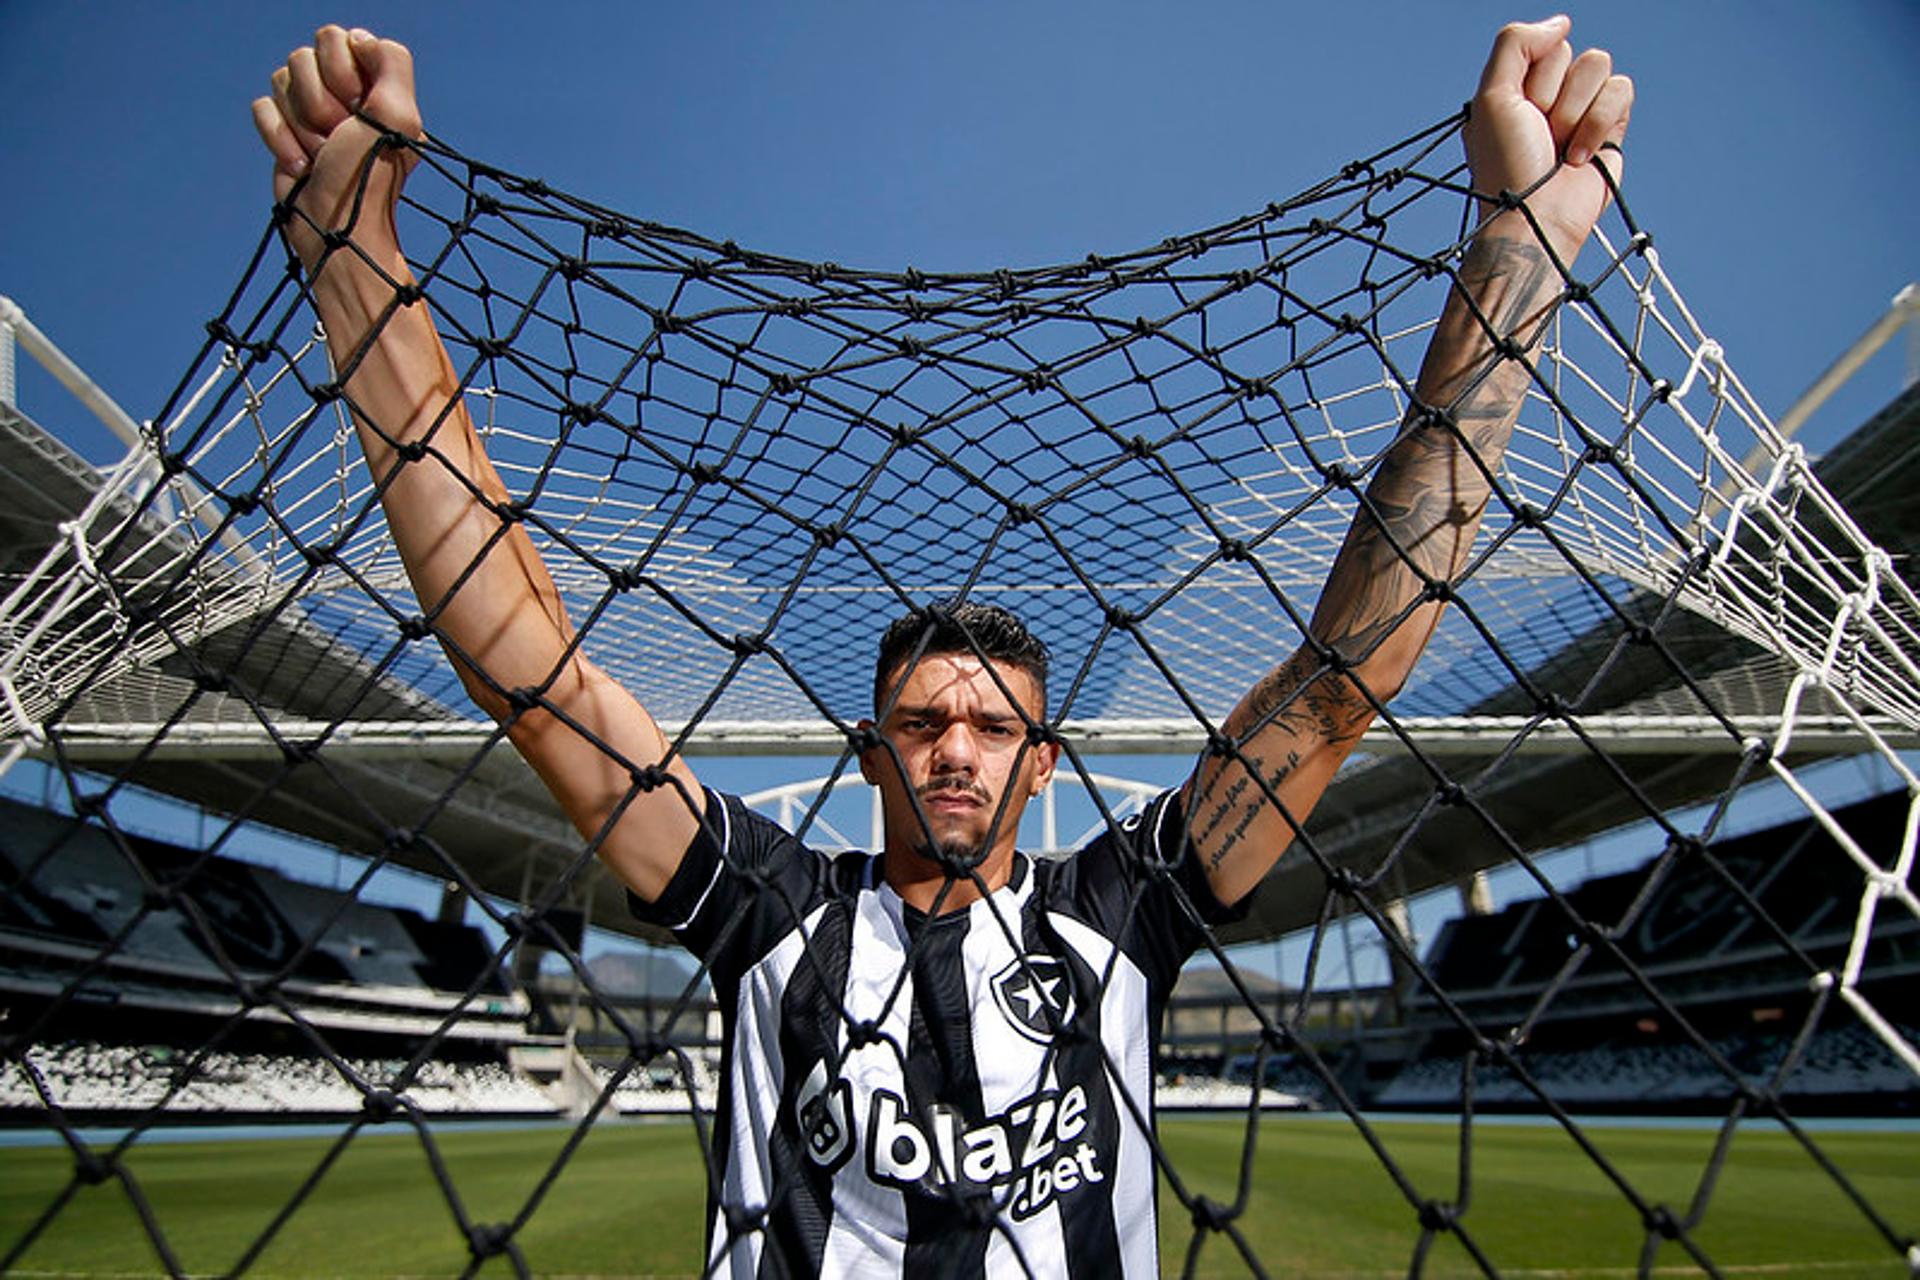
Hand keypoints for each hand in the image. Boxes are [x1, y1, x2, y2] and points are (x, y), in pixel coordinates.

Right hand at [250, 26, 421, 276]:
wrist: (334, 224)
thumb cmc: (368, 176)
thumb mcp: (397, 116)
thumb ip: (392, 63)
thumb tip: (360, 39)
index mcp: (375, 85)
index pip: (339, 39)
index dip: (341, 71)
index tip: (358, 108)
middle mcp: (344, 93)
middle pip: (304, 57)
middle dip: (319, 101)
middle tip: (339, 136)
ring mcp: (311, 111)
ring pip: (281, 80)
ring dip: (301, 124)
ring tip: (323, 155)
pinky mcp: (284, 130)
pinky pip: (262, 106)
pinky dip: (279, 139)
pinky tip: (302, 165)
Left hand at [1464, 16, 1631, 259]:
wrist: (1534, 219)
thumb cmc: (1506, 167)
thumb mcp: (1492, 97)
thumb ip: (1516, 44)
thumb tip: (1561, 22)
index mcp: (1516, 87)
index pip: (1542, 45)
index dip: (1534, 79)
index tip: (1520, 114)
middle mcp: (1548, 96)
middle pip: (1571, 54)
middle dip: (1553, 98)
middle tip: (1539, 135)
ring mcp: (1581, 111)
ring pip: (1599, 67)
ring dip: (1576, 112)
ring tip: (1559, 149)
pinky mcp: (1611, 128)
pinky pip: (1622, 90)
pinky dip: (1600, 124)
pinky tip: (1579, 157)